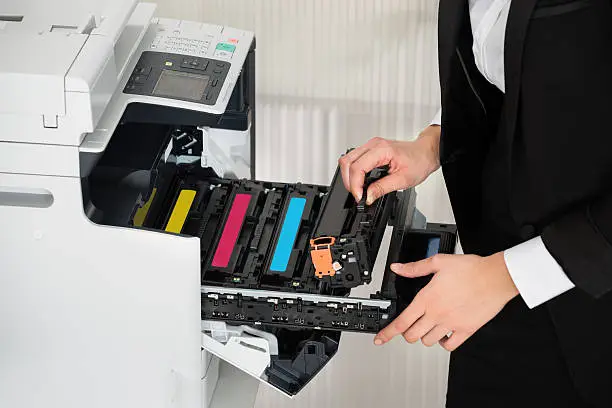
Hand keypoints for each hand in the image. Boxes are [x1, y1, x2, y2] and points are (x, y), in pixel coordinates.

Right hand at [339, 126, 440, 204]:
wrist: (425, 152)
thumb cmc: (419, 161)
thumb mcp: (403, 180)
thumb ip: (382, 188)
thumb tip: (367, 197)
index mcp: (382, 150)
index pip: (357, 167)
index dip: (355, 185)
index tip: (360, 197)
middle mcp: (373, 145)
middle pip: (347, 162)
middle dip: (349, 182)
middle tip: (358, 195)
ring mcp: (370, 146)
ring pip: (347, 160)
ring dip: (348, 177)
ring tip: (358, 189)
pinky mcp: (369, 150)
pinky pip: (353, 159)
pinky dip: (353, 172)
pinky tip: (360, 181)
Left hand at [374, 253, 518, 350]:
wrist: (496, 277)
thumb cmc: (471, 269)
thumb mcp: (438, 262)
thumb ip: (415, 267)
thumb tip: (398, 268)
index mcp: (427, 298)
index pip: (402, 321)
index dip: (387, 333)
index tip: (380, 338)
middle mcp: (437, 314)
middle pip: (412, 335)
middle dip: (406, 333)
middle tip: (408, 327)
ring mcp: (451, 324)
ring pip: (428, 341)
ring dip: (423, 337)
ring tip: (426, 327)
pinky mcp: (466, 330)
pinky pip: (450, 345)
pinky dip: (443, 343)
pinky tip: (443, 335)